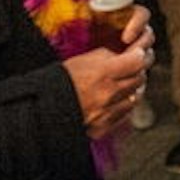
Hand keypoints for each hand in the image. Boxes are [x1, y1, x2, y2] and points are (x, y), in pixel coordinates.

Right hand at [64, 5, 153, 139]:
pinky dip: (125, 104)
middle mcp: (108, 94)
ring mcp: (107, 113)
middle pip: (139, 78)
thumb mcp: (82, 60)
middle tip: (131, 66)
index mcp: (102, 74)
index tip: (136, 52)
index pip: (137, 61)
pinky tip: (117, 98)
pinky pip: (126, 113)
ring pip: (136, 97)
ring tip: (124, 82)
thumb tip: (127, 56)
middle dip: (137, 70)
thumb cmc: (58, 81)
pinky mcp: (104, 127)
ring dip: (134, 88)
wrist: (40, 110)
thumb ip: (108, 57)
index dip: (139, 55)